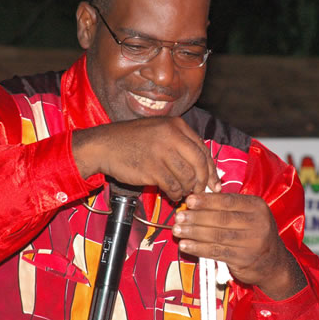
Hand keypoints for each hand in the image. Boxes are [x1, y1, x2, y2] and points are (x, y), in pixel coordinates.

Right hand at [72, 117, 220, 200]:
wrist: (104, 146)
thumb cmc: (131, 140)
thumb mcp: (158, 131)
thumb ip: (180, 144)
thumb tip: (203, 167)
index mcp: (176, 125)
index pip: (202, 148)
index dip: (211, 169)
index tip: (214, 183)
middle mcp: (171, 136)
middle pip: (199, 163)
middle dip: (203, 180)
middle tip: (200, 191)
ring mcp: (162, 152)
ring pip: (187, 176)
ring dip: (187, 188)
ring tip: (182, 192)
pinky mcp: (152, 168)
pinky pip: (173, 186)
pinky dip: (175, 193)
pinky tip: (172, 194)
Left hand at [172, 193, 306, 299]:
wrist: (273, 263)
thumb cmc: (253, 234)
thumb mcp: (248, 215)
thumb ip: (227, 207)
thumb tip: (195, 200)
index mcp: (257, 206)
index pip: (228, 201)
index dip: (206, 201)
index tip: (189, 201)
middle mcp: (258, 223)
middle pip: (221, 218)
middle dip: (196, 217)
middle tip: (179, 217)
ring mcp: (252, 242)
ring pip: (217, 235)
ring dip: (194, 232)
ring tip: (177, 230)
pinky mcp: (244, 259)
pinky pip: (216, 252)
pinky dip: (198, 248)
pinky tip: (185, 245)